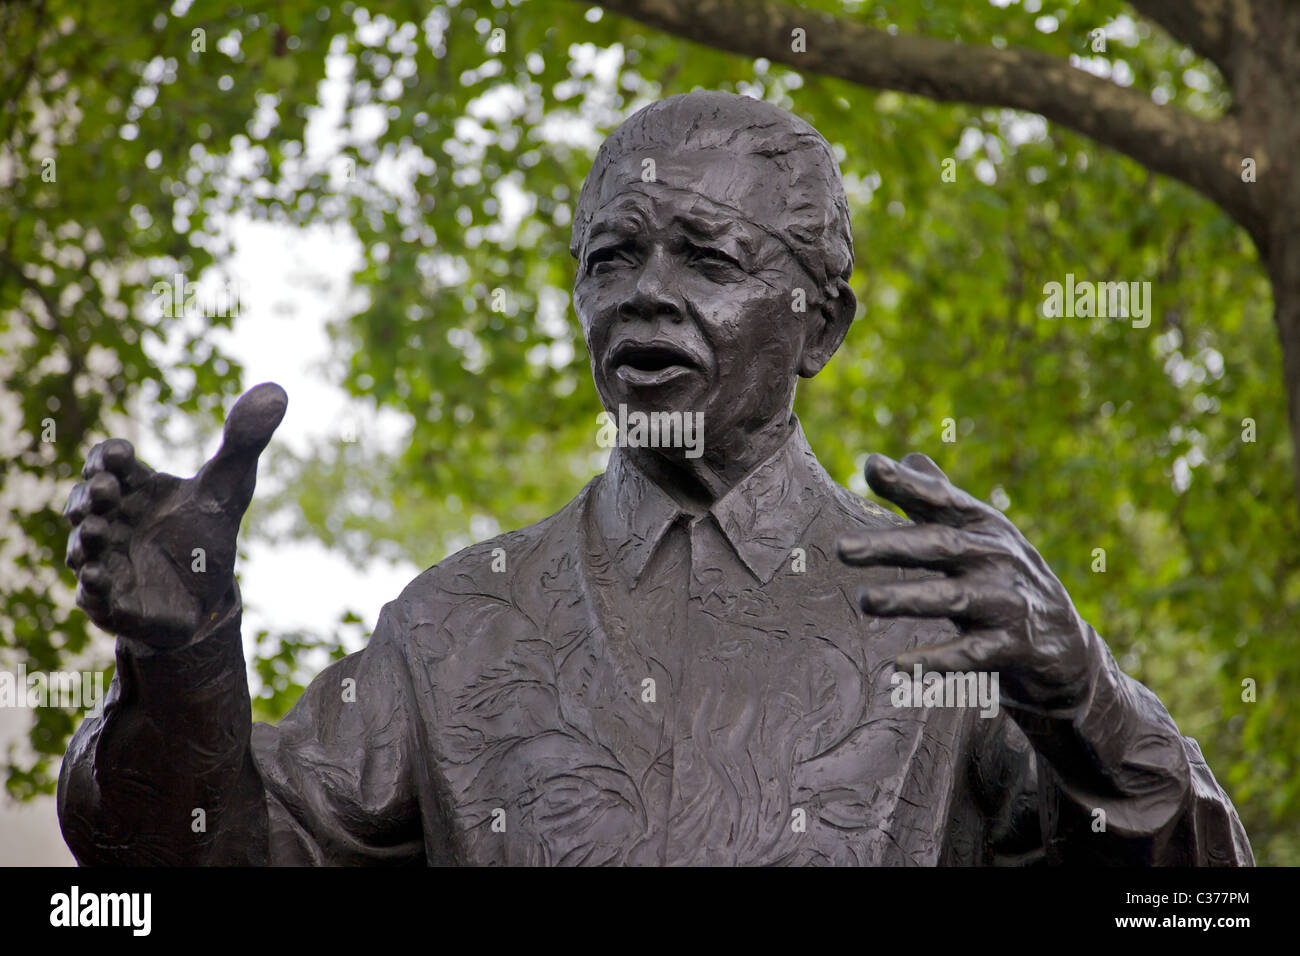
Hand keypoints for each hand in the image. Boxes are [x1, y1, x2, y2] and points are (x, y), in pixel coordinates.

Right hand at [64, 383, 287, 647]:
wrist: (205, 597)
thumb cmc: (206, 531)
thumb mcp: (231, 486)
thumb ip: (245, 440)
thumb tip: (278, 390)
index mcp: (133, 488)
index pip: (107, 462)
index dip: (108, 457)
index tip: (121, 456)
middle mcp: (110, 520)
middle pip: (86, 501)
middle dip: (90, 495)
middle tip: (106, 490)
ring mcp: (105, 560)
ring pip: (82, 546)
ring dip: (85, 539)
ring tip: (96, 532)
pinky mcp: (110, 602)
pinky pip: (92, 596)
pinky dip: (92, 587)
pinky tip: (96, 579)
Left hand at [836, 452, 1092, 709]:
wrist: (1065, 647)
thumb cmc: (1005, 579)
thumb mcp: (980, 534)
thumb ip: (940, 498)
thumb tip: (903, 456)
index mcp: (984, 526)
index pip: (942, 499)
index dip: (908, 483)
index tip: (871, 466)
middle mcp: (997, 557)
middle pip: (939, 546)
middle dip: (891, 545)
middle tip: (842, 548)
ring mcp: (1008, 602)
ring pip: (953, 598)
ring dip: (908, 598)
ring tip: (866, 600)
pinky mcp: (1014, 647)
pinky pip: (971, 654)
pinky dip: (937, 659)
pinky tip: (899, 664)